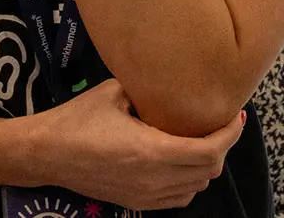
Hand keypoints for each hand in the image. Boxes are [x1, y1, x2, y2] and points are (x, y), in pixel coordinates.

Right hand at [18, 80, 245, 209]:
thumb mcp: (114, 92)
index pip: (209, 151)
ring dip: (207, 165)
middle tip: (221, 123)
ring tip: (203, 140)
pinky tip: (182, 161)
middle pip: (209, 171)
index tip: (236, 115)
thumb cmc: (78, 119)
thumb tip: (171, 79)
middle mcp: (153, 179)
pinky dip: (190, 181)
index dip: (230, 134)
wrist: (47, 154)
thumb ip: (146, 88)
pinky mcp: (136, 204)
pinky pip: (179, 199)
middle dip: (222, 147)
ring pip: (196, 187)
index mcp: (151, 150)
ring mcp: (145, 196)